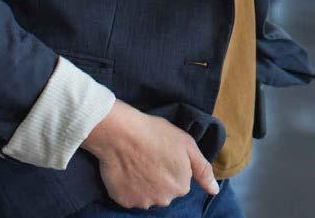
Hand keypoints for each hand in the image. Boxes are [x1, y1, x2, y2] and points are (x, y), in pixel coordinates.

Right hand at [81, 99, 219, 209]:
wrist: (120, 133)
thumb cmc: (154, 133)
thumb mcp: (186, 144)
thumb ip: (203, 169)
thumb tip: (214, 191)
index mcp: (181, 185)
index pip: (179, 180)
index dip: (170, 165)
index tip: (161, 151)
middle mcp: (165, 199)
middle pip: (164, 190)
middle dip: (158, 177)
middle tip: (148, 156)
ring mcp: (144, 202)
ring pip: (147, 194)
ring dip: (143, 183)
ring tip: (135, 161)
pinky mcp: (124, 201)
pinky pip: (129, 196)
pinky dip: (128, 186)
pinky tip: (125, 169)